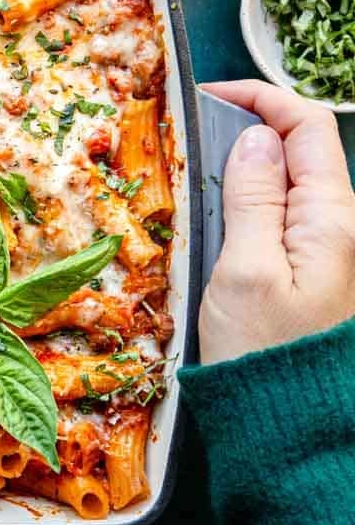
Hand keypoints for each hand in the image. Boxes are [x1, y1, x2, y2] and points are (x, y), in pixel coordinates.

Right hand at [200, 80, 354, 362]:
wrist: (290, 427)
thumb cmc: (264, 354)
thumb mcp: (245, 271)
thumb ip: (252, 199)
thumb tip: (253, 138)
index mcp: (332, 217)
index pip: (306, 126)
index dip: (261, 98)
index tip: (208, 97)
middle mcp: (338, 227)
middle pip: (298, 151)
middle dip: (246, 129)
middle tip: (187, 134)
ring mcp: (324, 252)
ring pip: (285, 185)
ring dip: (242, 167)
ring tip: (191, 172)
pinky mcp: (306, 274)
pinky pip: (278, 219)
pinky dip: (244, 202)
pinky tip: (212, 215)